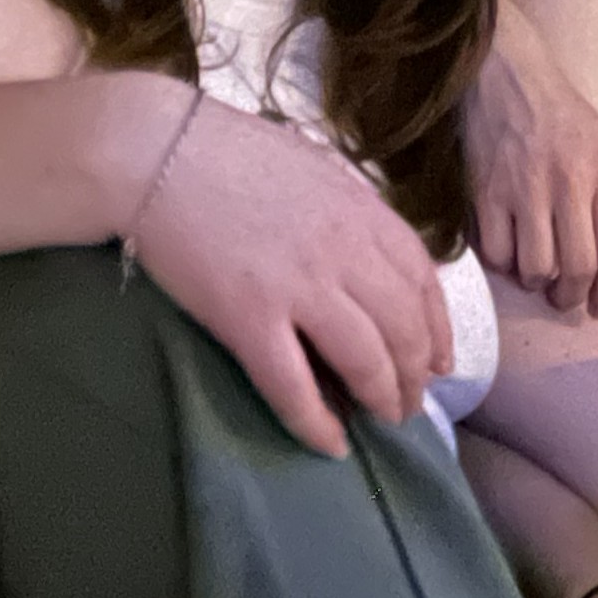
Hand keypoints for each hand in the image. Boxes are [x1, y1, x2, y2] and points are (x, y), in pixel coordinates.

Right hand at [126, 94, 451, 459]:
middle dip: (415, 372)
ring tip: (385, 420)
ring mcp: (299, 287)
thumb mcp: (312, 168)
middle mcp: (343, 251)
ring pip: (365, 359)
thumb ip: (347, 211)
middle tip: (412, 403)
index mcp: (360, 210)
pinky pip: (294, 386)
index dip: (437, 326)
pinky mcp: (248, 319)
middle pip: (402, 326)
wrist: (157, 151)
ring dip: (383, 397)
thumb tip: (370, 252)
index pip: (421, 278)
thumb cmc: (229, 151)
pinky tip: (331, 445)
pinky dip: (317, 423)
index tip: (441, 360)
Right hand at [465, 0, 597, 317]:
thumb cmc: (557, 109)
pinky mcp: (484, 190)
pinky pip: (495, 253)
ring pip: (534, 268)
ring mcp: (523, 187)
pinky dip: (500, 263)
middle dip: (571, 296)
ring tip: (532, 269)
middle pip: (578, 268)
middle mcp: (567, 181)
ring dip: (534, 281)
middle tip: (563, 297)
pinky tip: (504, 246)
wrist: (503, 70)